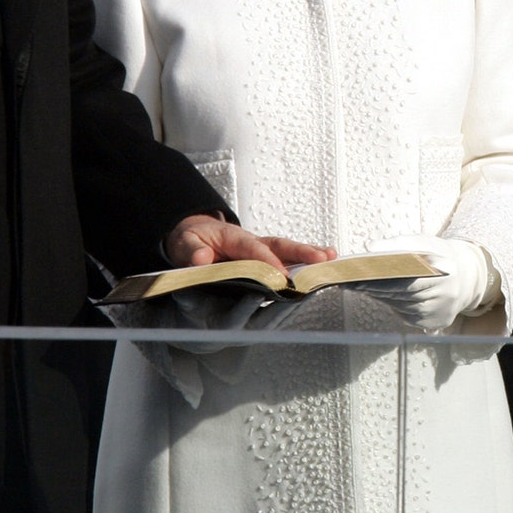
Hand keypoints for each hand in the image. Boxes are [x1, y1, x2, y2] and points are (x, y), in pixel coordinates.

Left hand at [164, 213, 334, 270]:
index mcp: (232, 239)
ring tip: (331, 258)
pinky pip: (287, 262)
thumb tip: (201, 259)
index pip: (252, 251)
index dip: (267, 263)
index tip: (280, 276)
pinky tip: (323, 264)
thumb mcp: (181, 243)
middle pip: (279, 247)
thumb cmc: (190, 240)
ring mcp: (261, 252)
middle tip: (321, 258)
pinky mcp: (265, 261)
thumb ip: (189, 251)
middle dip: (300, 253)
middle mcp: (252, 244)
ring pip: (288, 253)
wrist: (193, 237)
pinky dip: (304, 264)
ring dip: (309, 257)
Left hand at [357, 235, 495, 330]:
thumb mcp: (424, 243)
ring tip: (357, 285)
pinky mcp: (434, 323)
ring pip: (399, 304)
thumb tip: (370, 247)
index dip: (379, 278)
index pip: (404, 277)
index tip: (356, 274)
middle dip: (372, 286)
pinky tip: (378, 294)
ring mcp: (439, 311)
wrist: (467, 277)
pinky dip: (391, 303)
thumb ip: (397, 244)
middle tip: (348, 280)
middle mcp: (444, 294)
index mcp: (444, 270)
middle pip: (399, 293)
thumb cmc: (439, 256)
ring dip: (378, 295)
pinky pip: (405, 313)